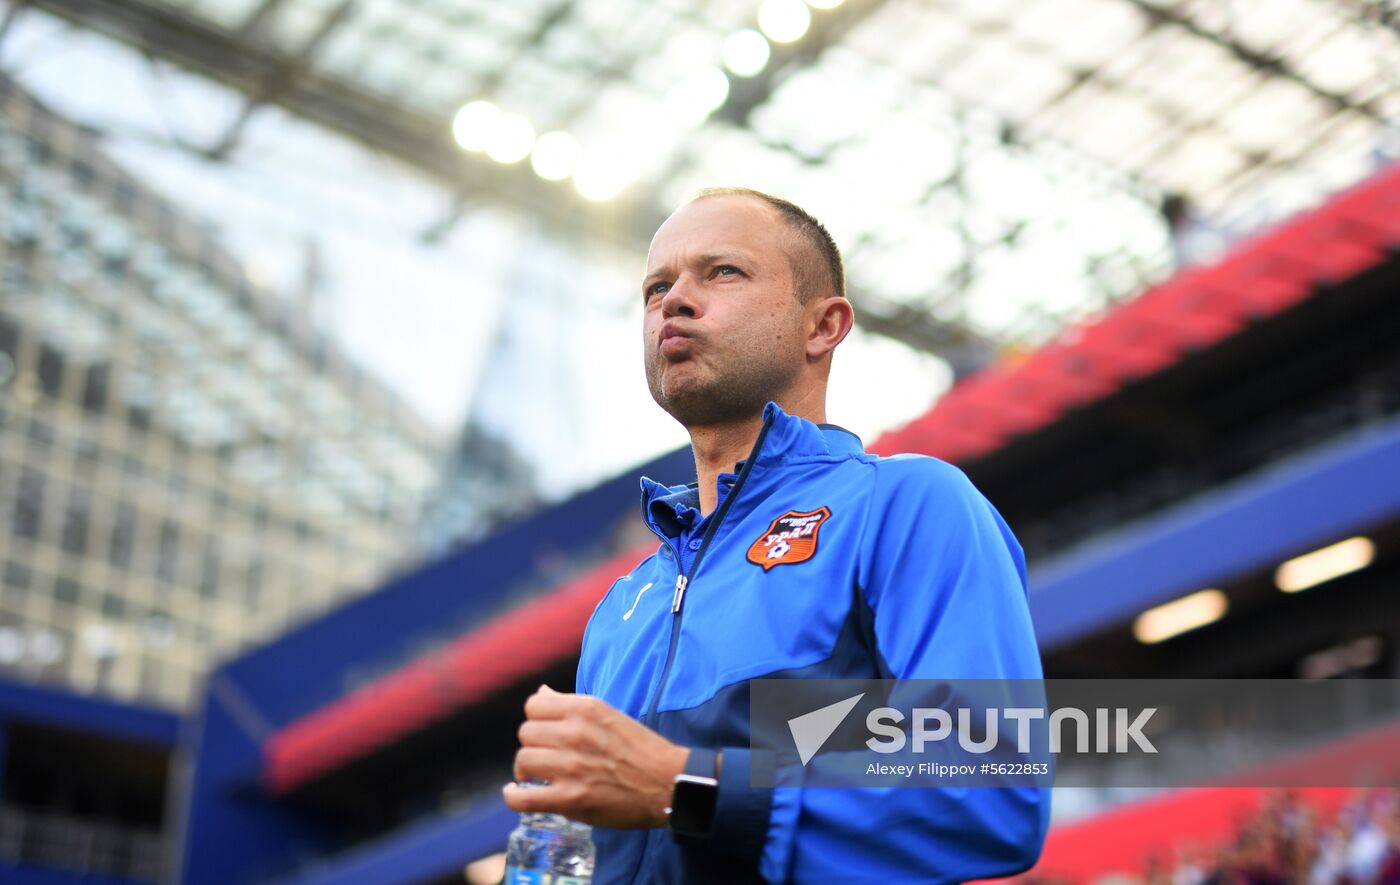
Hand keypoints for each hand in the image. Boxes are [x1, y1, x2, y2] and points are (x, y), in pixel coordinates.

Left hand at [503, 685, 689, 828]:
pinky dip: (513, 797)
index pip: (533, 705)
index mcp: (585, 709)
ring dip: (527, 770)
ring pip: (523, 761)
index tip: (544, 732)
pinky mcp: (570, 799)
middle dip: (533, 745)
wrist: (668, 784)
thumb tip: (542, 692)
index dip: (536, 719)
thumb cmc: (641, 749)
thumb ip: (571, 705)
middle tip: (545, 757)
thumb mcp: (608, 714)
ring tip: (538, 777)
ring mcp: (571, 767)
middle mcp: (574, 734)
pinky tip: (516, 794)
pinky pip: (523, 797)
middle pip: (525, 733)